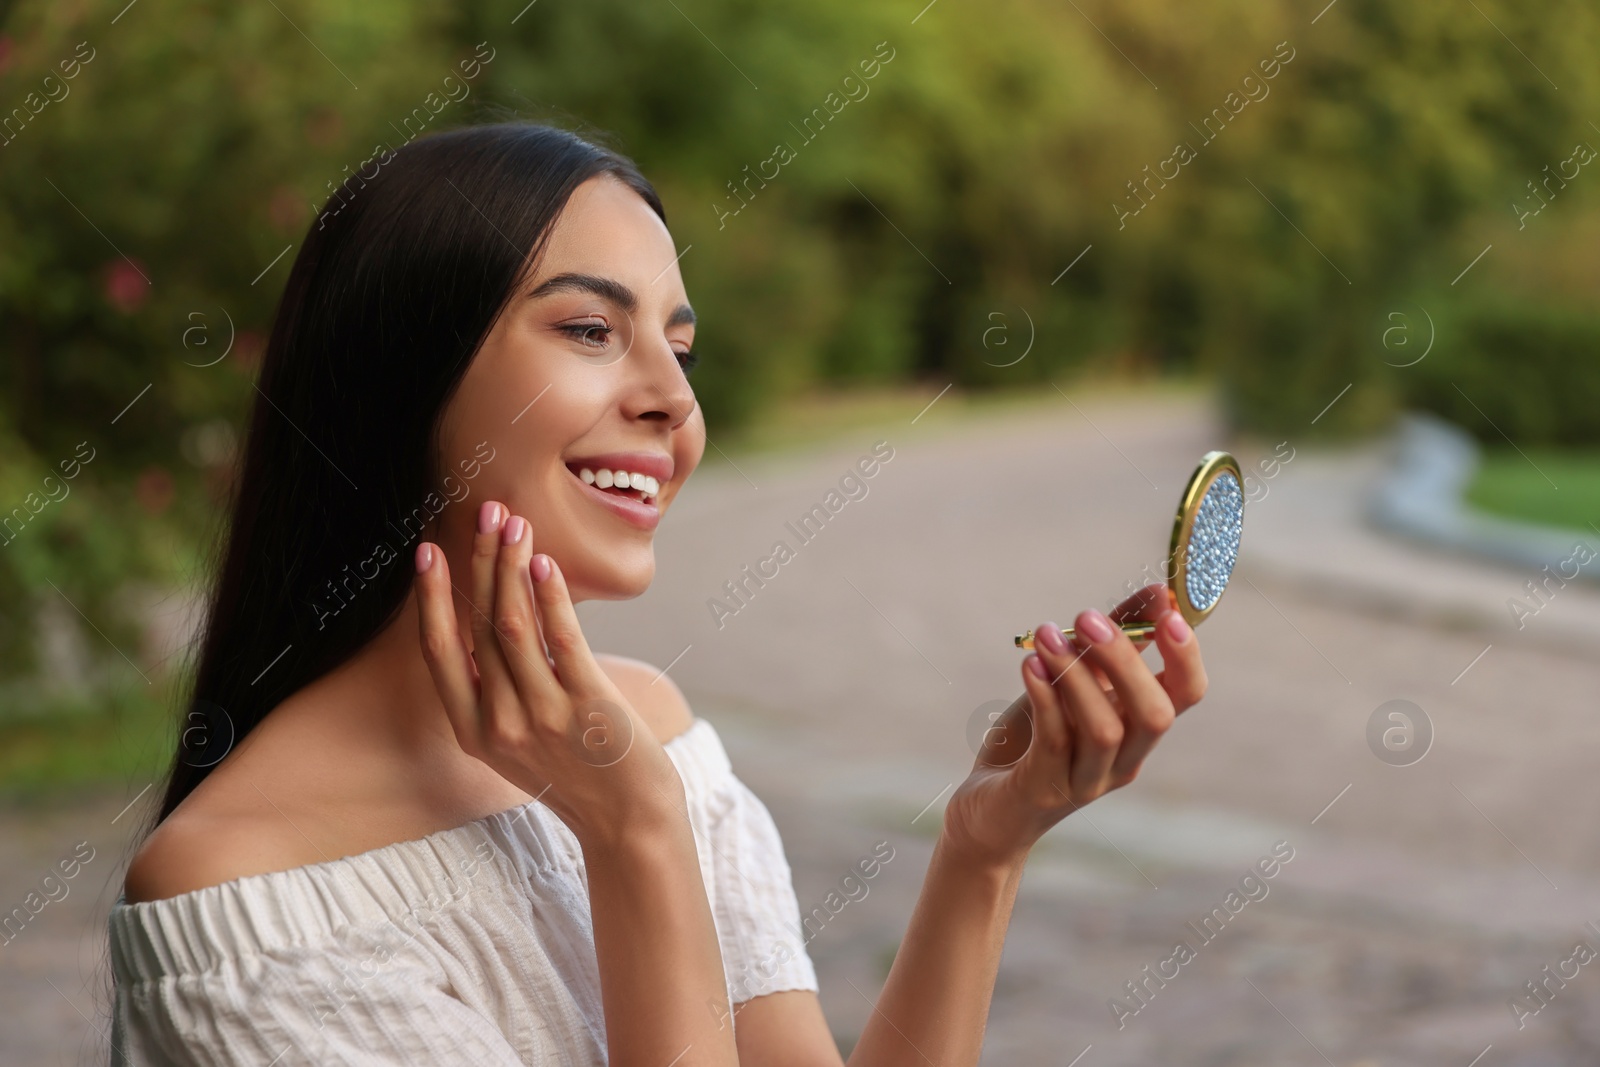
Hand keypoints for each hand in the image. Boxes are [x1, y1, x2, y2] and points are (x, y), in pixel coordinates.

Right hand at [412, 499, 683, 849]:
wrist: (629, 823)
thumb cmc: (578, 773)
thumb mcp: (518, 742)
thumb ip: (497, 693)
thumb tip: (491, 624)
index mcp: (474, 731)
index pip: (439, 653)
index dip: (431, 600)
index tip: (427, 550)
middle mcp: (499, 724)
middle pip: (478, 627)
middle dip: (480, 563)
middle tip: (486, 513)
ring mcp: (541, 717)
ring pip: (512, 628)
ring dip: (511, 569)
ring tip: (515, 525)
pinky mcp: (587, 709)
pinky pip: (561, 643)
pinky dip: (550, 599)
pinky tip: (544, 565)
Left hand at [941, 584, 1207, 868]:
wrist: (988, 806)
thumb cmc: (1035, 736)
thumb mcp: (1073, 680)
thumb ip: (1113, 639)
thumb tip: (1159, 591)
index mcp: (1138, 729)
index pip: (1187, 694)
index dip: (1186, 655)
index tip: (1166, 611)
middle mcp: (1124, 759)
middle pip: (1154, 715)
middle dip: (1125, 660)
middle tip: (1085, 617)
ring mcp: (1087, 780)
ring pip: (1104, 730)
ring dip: (1075, 675)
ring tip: (1045, 635)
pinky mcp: (1044, 790)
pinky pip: (1054, 742)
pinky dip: (1045, 698)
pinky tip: (1028, 665)